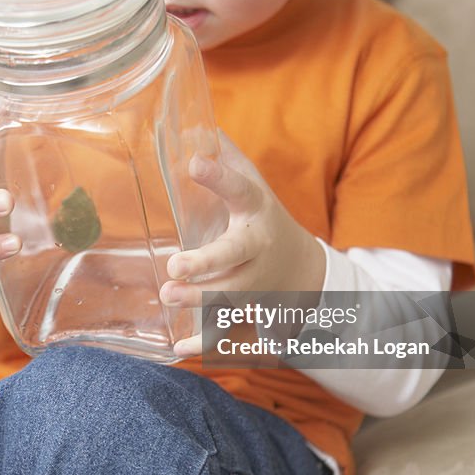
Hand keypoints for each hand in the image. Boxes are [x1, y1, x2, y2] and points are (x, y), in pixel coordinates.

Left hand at [160, 132, 325, 356]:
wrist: (307, 273)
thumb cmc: (263, 220)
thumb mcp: (253, 186)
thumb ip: (226, 159)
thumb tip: (191, 123)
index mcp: (256, 212)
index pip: (240, 189)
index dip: (219, 176)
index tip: (195, 163)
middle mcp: (257, 249)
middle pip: (236, 256)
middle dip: (207, 262)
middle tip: (175, 265)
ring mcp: (256, 284)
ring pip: (230, 295)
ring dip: (200, 300)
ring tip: (168, 296)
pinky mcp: (249, 312)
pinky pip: (229, 333)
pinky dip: (205, 346)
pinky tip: (178, 351)